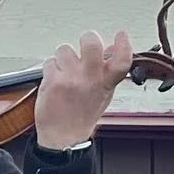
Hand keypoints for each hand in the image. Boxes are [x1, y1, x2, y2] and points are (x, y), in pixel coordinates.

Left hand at [34, 30, 132, 149]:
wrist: (63, 137)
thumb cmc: (81, 116)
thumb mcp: (102, 95)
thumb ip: (108, 72)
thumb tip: (111, 48)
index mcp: (105, 84)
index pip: (122, 61)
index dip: (124, 45)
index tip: (121, 35)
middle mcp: (90, 80)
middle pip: (91, 44)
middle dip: (87, 38)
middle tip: (85, 43)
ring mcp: (71, 80)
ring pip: (65, 50)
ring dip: (63, 59)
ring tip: (64, 73)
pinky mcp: (53, 81)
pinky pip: (50, 62)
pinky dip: (50, 70)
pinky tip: (54, 81)